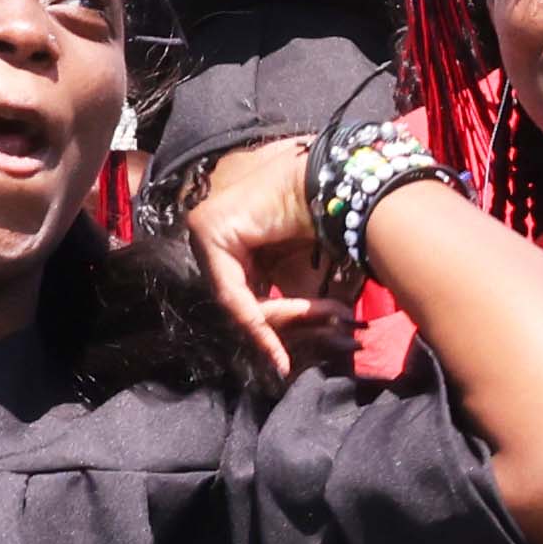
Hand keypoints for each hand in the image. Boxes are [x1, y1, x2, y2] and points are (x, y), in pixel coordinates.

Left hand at [182, 137, 354, 380]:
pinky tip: (279, 351)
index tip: (285, 363)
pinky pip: (232, 294)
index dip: (269, 326)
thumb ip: (286, 297)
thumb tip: (291, 343)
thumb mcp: (300, 268)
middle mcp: (214, 230)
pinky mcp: (209, 231)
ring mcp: (206, 227)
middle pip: (239, 296)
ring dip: (282, 316)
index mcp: (233, 235)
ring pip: (237, 300)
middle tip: (327, 322)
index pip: (243, 289)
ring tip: (326, 312)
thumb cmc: (326, 216)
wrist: (336, 181)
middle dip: (282, 319)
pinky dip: (258, 323)